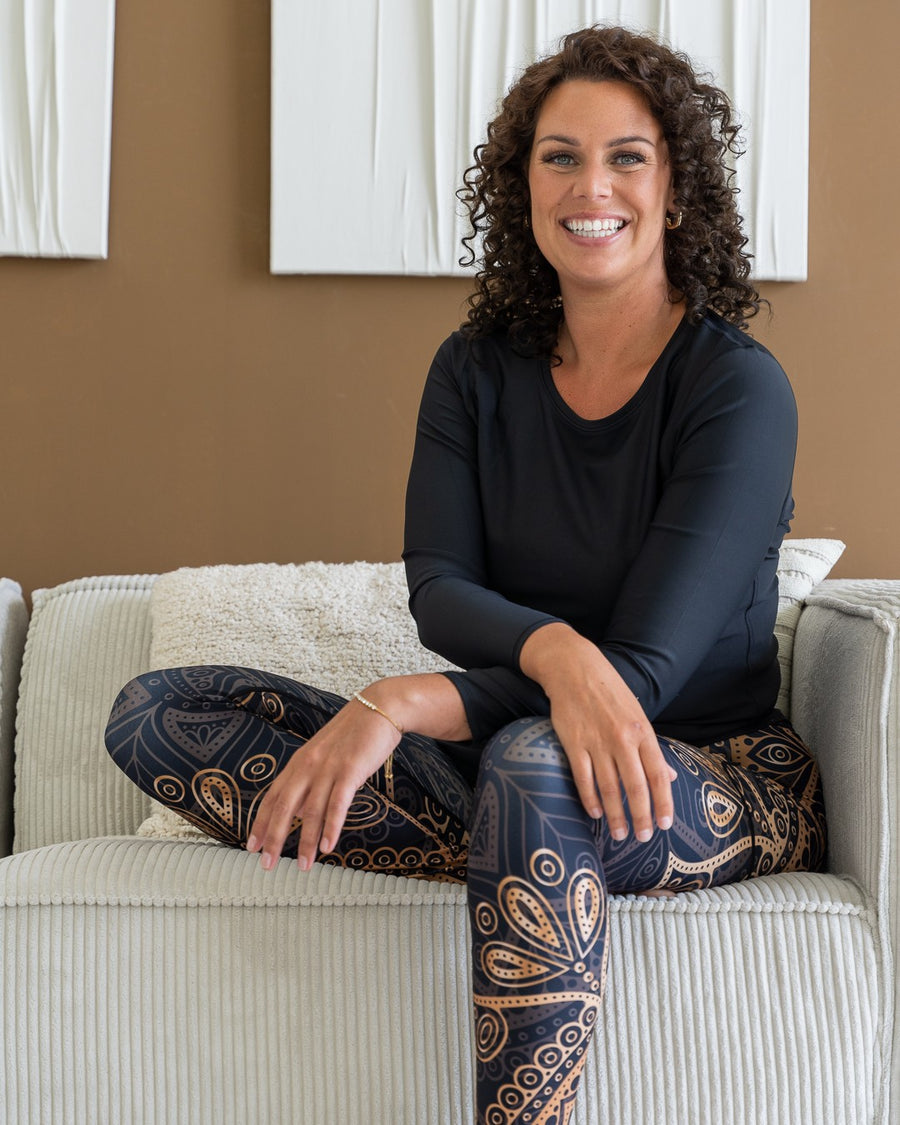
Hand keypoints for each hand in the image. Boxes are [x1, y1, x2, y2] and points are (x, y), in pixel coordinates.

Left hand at [245, 673, 470, 871]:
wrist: (379, 708)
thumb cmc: (354, 734)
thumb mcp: (325, 754)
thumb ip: (312, 778)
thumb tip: (302, 808)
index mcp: (299, 762)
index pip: (272, 797)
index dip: (260, 823)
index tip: (251, 847)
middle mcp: (308, 765)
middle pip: (284, 807)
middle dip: (273, 838)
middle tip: (266, 864)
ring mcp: (328, 767)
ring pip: (310, 810)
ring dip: (305, 842)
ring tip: (304, 866)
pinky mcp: (350, 770)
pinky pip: (337, 803)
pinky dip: (331, 826)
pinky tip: (328, 846)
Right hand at [519, 624, 675, 840]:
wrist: (575, 668)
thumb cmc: (610, 692)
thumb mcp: (638, 715)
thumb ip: (652, 749)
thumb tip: (670, 777)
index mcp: (642, 731)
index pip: (658, 775)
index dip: (663, 802)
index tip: (664, 825)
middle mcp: (622, 739)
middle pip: (636, 787)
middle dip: (641, 817)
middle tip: (643, 838)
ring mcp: (597, 741)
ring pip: (610, 787)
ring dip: (615, 815)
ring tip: (619, 833)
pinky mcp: (573, 742)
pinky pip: (583, 777)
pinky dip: (590, 798)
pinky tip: (594, 813)